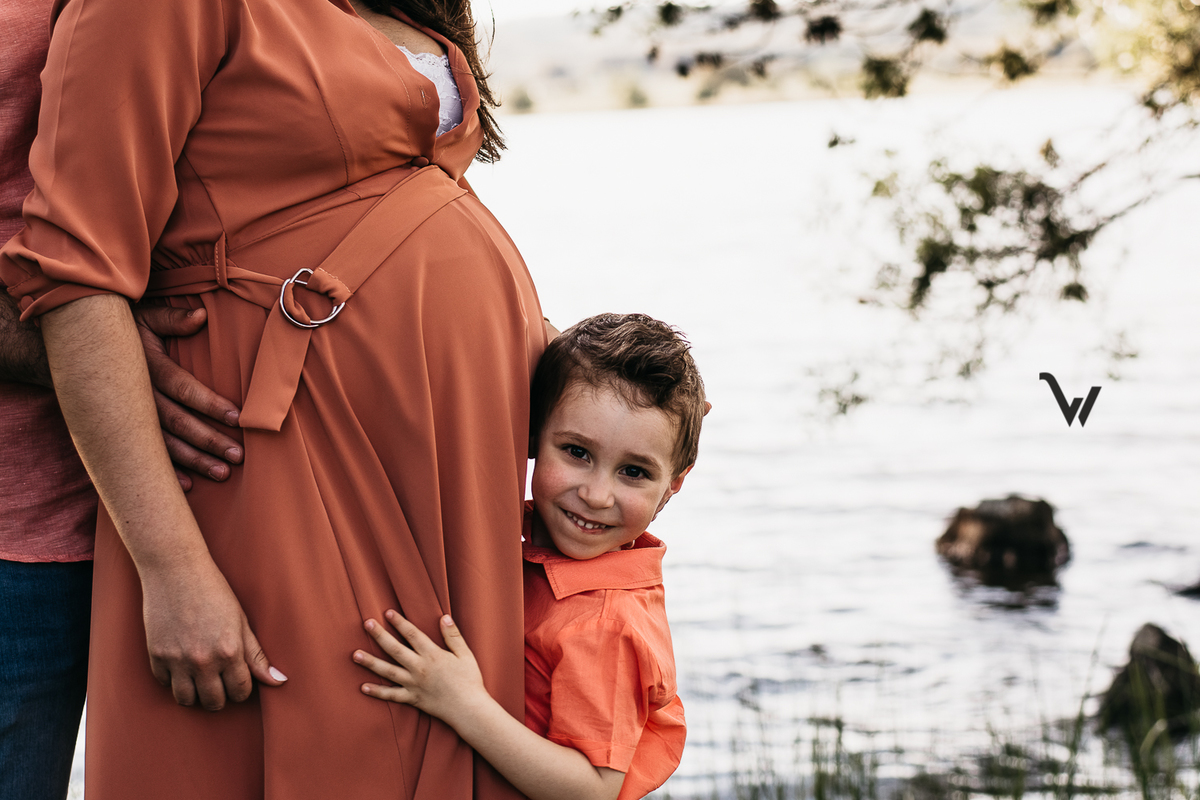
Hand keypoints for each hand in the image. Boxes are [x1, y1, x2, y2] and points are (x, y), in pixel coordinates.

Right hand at [133, 306, 242, 488]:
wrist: (78, 351)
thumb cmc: (121, 331)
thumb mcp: (144, 317)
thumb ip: (171, 318)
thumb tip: (200, 315)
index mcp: (145, 367)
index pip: (182, 387)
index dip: (208, 402)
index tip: (236, 416)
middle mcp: (135, 396)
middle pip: (176, 421)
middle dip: (208, 440)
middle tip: (237, 455)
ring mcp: (126, 417)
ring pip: (163, 443)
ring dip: (193, 460)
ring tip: (222, 473)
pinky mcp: (120, 430)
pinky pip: (143, 454)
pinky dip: (165, 471)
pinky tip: (188, 486)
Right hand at [141, 557, 286, 709]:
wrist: (177, 571)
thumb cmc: (214, 592)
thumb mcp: (241, 622)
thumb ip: (257, 656)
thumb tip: (279, 681)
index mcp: (229, 652)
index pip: (240, 692)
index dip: (241, 690)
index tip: (237, 680)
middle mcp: (203, 661)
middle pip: (214, 703)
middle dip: (220, 696)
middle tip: (219, 681)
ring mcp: (177, 660)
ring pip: (186, 700)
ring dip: (195, 694)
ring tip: (200, 678)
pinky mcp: (156, 656)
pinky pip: (164, 683)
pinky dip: (172, 679)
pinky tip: (180, 663)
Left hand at [354, 611, 486, 725]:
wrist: (468, 709)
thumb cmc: (469, 680)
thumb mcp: (465, 654)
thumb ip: (453, 636)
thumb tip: (444, 617)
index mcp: (432, 655)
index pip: (412, 634)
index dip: (400, 622)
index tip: (388, 612)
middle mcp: (419, 668)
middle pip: (395, 649)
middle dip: (379, 635)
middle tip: (366, 623)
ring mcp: (413, 684)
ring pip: (387, 671)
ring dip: (371, 662)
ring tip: (355, 654)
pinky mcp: (412, 698)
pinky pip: (391, 695)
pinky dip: (377, 692)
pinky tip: (363, 687)